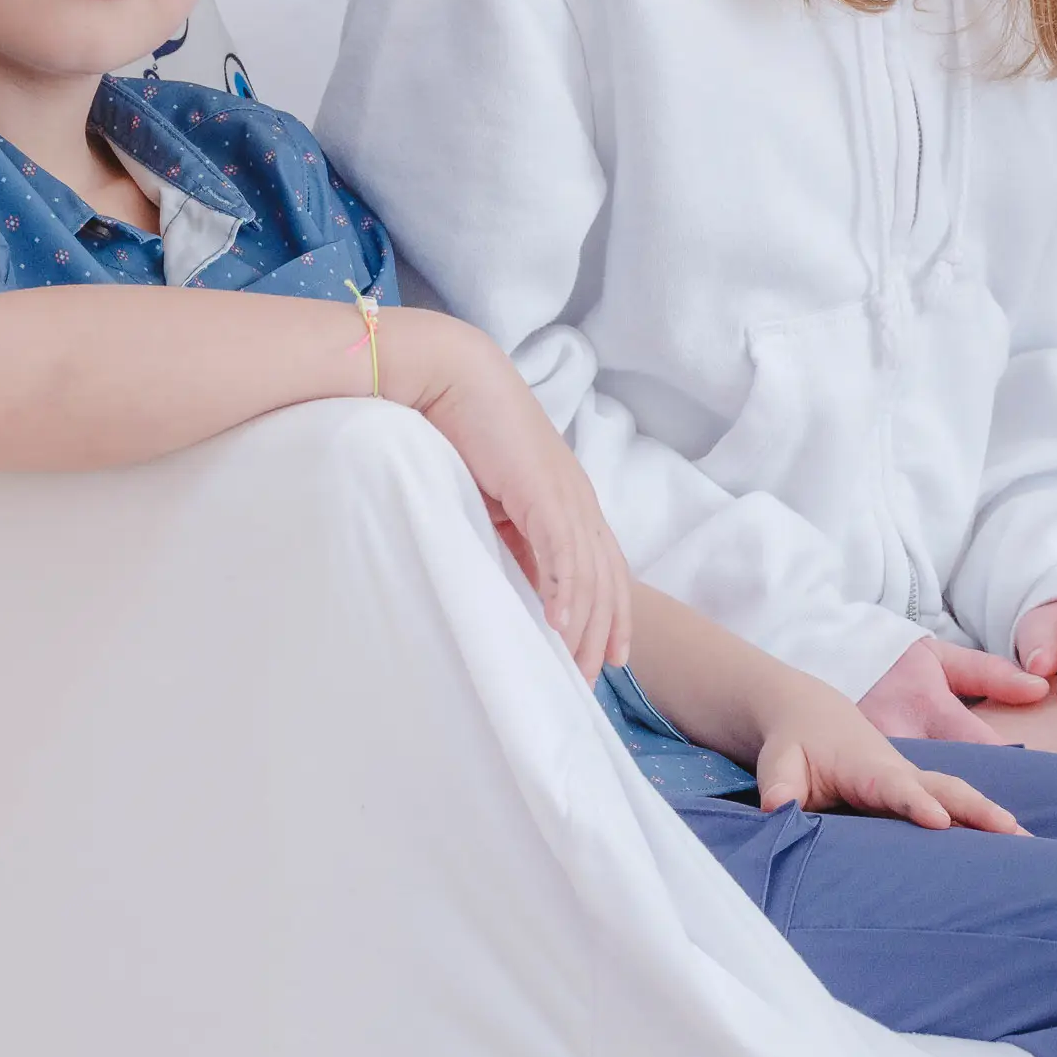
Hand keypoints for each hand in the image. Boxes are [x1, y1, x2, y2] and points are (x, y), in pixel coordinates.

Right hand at [403, 317, 634, 672]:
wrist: (447, 376)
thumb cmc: (458, 429)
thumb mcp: (490, 498)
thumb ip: (508, 535)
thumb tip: (513, 583)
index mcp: (567, 499)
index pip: (602, 568)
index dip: (610, 615)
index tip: (604, 660)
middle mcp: (577, 499)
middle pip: (607, 579)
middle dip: (603, 633)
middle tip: (590, 681)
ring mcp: (565, 494)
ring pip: (590, 573)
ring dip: (584, 625)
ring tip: (574, 668)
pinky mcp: (542, 490)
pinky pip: (562, 552)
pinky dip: (565, 591)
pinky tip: (559, 625)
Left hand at [753, 669, 1023, 830]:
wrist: (810, 717)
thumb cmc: (794, 743)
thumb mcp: (779, 760)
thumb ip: (779, 784)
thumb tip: (779, 808)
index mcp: (868, 766)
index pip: (896, 787)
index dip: (916, 802)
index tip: (937, 821)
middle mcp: (899, 773)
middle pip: (946, 788)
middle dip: (978, 809)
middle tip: (1013, 833)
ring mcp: (913, 783)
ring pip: (958, 797)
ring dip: (991, 818)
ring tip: (1028, 846)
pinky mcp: (917, 795)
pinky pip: (954, 806)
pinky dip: (981, 824)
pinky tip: (1008, 851)